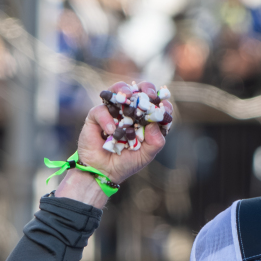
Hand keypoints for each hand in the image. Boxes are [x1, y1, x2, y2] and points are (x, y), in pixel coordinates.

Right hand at [54, 82, 171, 205]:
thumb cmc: (126, 162)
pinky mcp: (96, 116)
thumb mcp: (146, 155)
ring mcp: (112, 112)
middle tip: (148, 95)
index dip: (161, 102)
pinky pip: (101, 110)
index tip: (164, 105)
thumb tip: (155, 124)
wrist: (103, 172)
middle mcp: (129, 112)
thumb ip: (155, 142)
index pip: (155, 105)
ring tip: (128, 97)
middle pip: (138, 91)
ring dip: (124, 90)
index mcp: (144, 120)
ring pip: (118, 91)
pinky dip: (107, 119)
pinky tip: (111, 131)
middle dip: (145, 88)